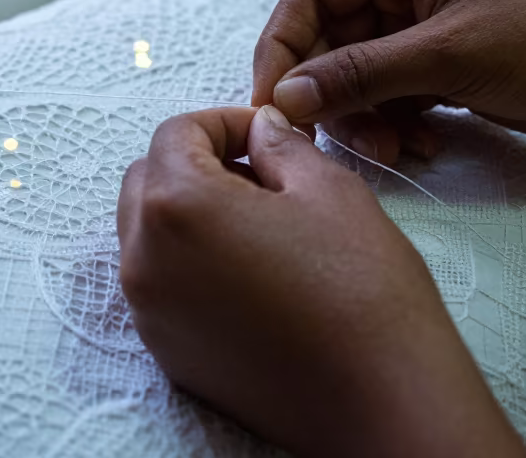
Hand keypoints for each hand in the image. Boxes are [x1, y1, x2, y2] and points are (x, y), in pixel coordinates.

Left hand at [118, 105, 524, 456]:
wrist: (381, 402)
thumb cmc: (361, 292)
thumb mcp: (328, 189)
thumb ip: (280, 146)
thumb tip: (261, 129)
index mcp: (176, 207)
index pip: (176, 133)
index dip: (224, 122)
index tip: (266, 136)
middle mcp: (144, 260)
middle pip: (148, 180)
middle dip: (197, 163)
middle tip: (261, 171)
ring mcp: (150, 312)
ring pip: (148, 234)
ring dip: (189, 212)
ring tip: (260, 222)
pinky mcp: (167, 352)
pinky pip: (161, 284)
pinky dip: (189, 262)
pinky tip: (252, 271)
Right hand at [253, 0, 525, 144]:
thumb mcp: (448, 56)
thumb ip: (361, 74)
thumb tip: (286, 97)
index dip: (283, 48)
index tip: (272, 103)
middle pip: (329, 42)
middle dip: (330, 96)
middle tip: (335, 141)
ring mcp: (421, 30)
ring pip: (356, 78)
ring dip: (364, 119)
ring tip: (394, 150)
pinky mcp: (440, 67)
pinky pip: (389, 98)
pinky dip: (395, 126)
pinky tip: (422, 146)